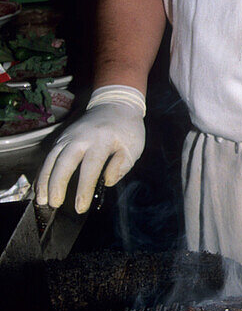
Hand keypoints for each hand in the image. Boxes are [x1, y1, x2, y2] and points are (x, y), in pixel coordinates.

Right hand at [35, 86, 145, 212]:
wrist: (115, 103)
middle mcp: (81, 137)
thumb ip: (121, 166)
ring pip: (51, 158)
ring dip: (44, 179)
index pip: (90, 167)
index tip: (80, 207)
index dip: (84, 189)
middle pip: (64, 161)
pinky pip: (49, 156)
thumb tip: (107, 181)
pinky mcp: (62, 138)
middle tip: (54, 204)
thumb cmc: (127, 128)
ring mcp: (69, 136)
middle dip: (57, 184)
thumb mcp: (133, 147)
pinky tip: (40, 187)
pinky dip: (43, 172)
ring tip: (41, 199)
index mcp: (101, 140)